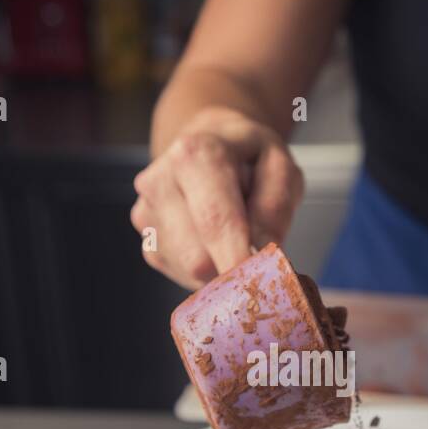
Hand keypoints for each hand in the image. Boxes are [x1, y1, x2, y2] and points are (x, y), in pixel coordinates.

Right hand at [131, 107, 304, 288]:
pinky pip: (182, 277)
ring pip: (189, 272)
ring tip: (231, 234)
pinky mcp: (148, 243)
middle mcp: (160, 182)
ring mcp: (147, 215)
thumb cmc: (248, 156)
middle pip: (197, 258)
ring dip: (220, 268)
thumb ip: (276, 206)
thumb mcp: (280, 164)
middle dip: (232, 268)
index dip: (238, 260)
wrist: (210, 145)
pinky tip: (215, 243)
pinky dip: (207, 271)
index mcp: (194, 155)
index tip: (258, 283)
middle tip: (257, 253)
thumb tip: (262, 251)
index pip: (215, 221)